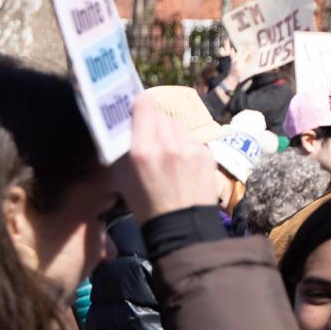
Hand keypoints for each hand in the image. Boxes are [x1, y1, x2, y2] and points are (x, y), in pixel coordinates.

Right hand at [113, 92, 223, 222]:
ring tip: (166, 150)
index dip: (140, 104)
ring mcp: (191, 148)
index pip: (145, 106)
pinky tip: (182, 161)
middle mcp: (169, 144)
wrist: (183, 225)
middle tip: (149, 133)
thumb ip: (125, 149)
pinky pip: (192, 139)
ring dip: (170, 132)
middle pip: (162, 114)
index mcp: (143, 151)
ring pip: (178, 125)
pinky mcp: (207, 153)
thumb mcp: (123, 178)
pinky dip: (185, 145)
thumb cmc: (146, 205)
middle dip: (154, 120)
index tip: (137, 106)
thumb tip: (127, 127)